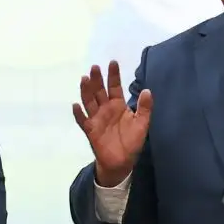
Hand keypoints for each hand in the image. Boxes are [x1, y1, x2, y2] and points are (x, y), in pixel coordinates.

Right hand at [74, 61, 152, 185]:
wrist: (122, 161)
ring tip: (85, 79)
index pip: (114, 87)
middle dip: (97, 79)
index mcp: (118, 105)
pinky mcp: (91, 130)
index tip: (113, 62)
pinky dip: (79, 114)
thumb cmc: (132, 141)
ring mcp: (97, 119)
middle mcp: (105, 109)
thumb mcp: (142, 123)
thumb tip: (147, 90)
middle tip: (95, 67)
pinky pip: (83, 121)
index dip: (113, 75)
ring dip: (86, 91)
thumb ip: (145, 108)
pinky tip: (76, 105)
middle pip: (99, 91)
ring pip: (89, 102)